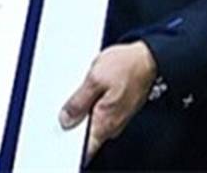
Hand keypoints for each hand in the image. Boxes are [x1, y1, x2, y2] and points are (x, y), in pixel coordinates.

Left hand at [57, 41, 156, 161]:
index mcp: (104, 122)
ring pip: (92, 121)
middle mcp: (112, 125)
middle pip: (86, 133)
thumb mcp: (94, 79)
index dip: (69, 141)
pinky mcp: (118, 109)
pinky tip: (90, 89)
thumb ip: (79, 102)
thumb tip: (66, 119)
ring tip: (82, 90)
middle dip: (73, 120)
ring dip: (83, 109)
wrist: (147, 58)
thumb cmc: (126, 66)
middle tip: (67, 103)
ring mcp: (117, 118)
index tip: (59, 130)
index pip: (85, 147)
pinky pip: (100, 112)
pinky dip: (92, 103)